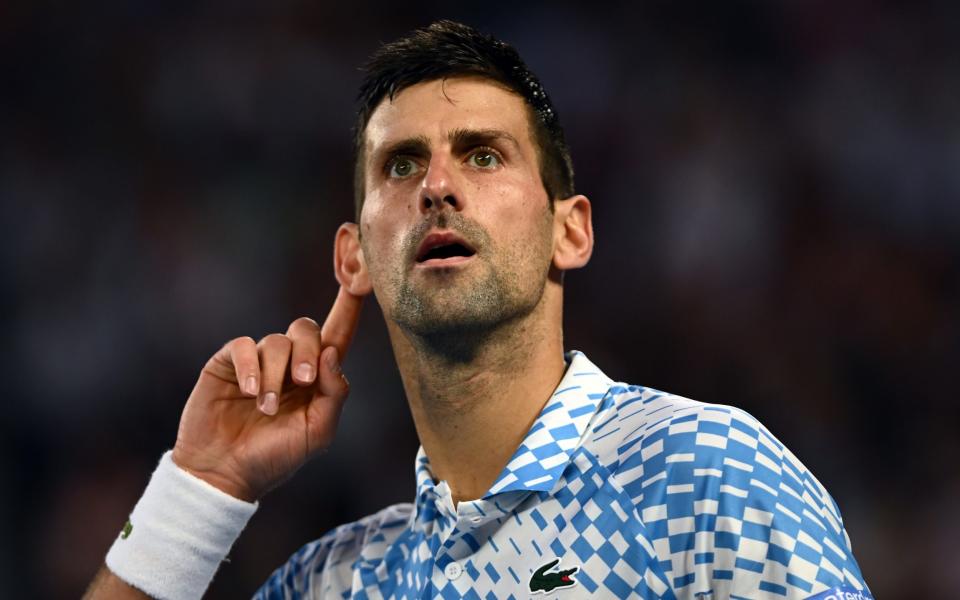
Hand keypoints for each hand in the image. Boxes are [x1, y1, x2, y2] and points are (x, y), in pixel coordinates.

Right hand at [171, 287, 363, 500]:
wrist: (224, 474)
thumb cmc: (274, 458)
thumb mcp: (316, 432)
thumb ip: (334, 394)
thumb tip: (332, 353)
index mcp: (316, 378)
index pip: (338, 334)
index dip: (349, 305)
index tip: (361, 276)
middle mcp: (289, 364)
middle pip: (307, 329)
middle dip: (307, 352)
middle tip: (302, 383)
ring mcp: (258, 362)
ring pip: (276, 341)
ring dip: (275, 376)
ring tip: (264, 408)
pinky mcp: (228, 364)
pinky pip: (244, 346)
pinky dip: (250, 367)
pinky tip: (248, 393)